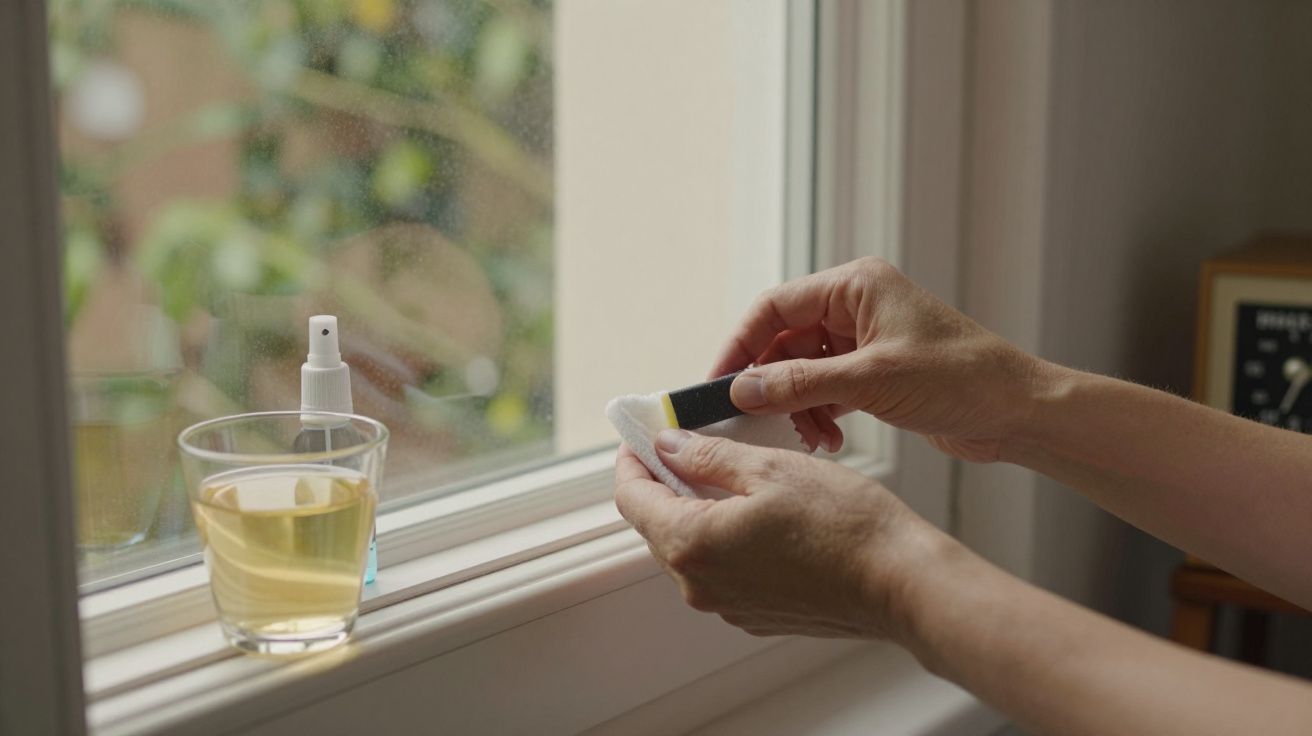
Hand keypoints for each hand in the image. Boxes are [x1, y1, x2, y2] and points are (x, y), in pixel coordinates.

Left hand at [613, 433, 949, 640]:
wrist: (901, 584)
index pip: (632, 498)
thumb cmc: (843, 525)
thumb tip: (668, 446)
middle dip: (667, 481)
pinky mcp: (758, 614)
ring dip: (700, 508)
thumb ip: (708, 456)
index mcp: (691, 544)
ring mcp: (729, 605)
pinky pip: (724, 568)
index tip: (643, 436)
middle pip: (658, 525)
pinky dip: (728, 535)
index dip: (633, 460)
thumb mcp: (769, 468)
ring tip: (731, 471)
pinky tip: (760, 510)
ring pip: (693, 546)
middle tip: (689, 442)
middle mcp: (700, 585)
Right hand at [711, 257, 1053, 462]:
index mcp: (854, 286)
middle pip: (783, 341)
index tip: (717, 384)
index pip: (774, 308)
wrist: (1017, 412)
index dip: (740, 345)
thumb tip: (742, 389)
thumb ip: (800, 384)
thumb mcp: (872, 381)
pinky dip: (817, 413)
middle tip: (751, 420)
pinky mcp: (874, 371)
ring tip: (807, 436)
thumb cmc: (962, 379)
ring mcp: (865, 339)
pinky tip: (828, 439)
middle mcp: (856, 306)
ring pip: (801, 369)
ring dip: (795, 404)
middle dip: (768, 383)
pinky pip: (824, 388)